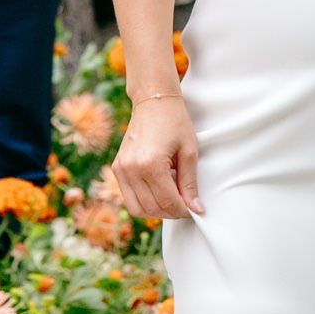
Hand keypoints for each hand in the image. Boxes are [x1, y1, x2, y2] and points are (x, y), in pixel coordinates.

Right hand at [112, 94, 202, 218]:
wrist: (153, 101)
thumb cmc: (175, 122)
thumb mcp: (189, 151)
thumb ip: (190, 183)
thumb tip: (197, 209)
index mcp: (151, 164)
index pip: (167, 202)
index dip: (183, 211)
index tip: (195, 211)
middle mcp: (131, 170)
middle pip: (152, 208)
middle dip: (171, 212)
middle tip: (186, 206)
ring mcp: (121, 169)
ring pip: (137, 208)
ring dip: (156, 211)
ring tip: (172, 201)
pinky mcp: (117, 168)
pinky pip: (128, 197)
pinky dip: (144, 202)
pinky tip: (158, 192)